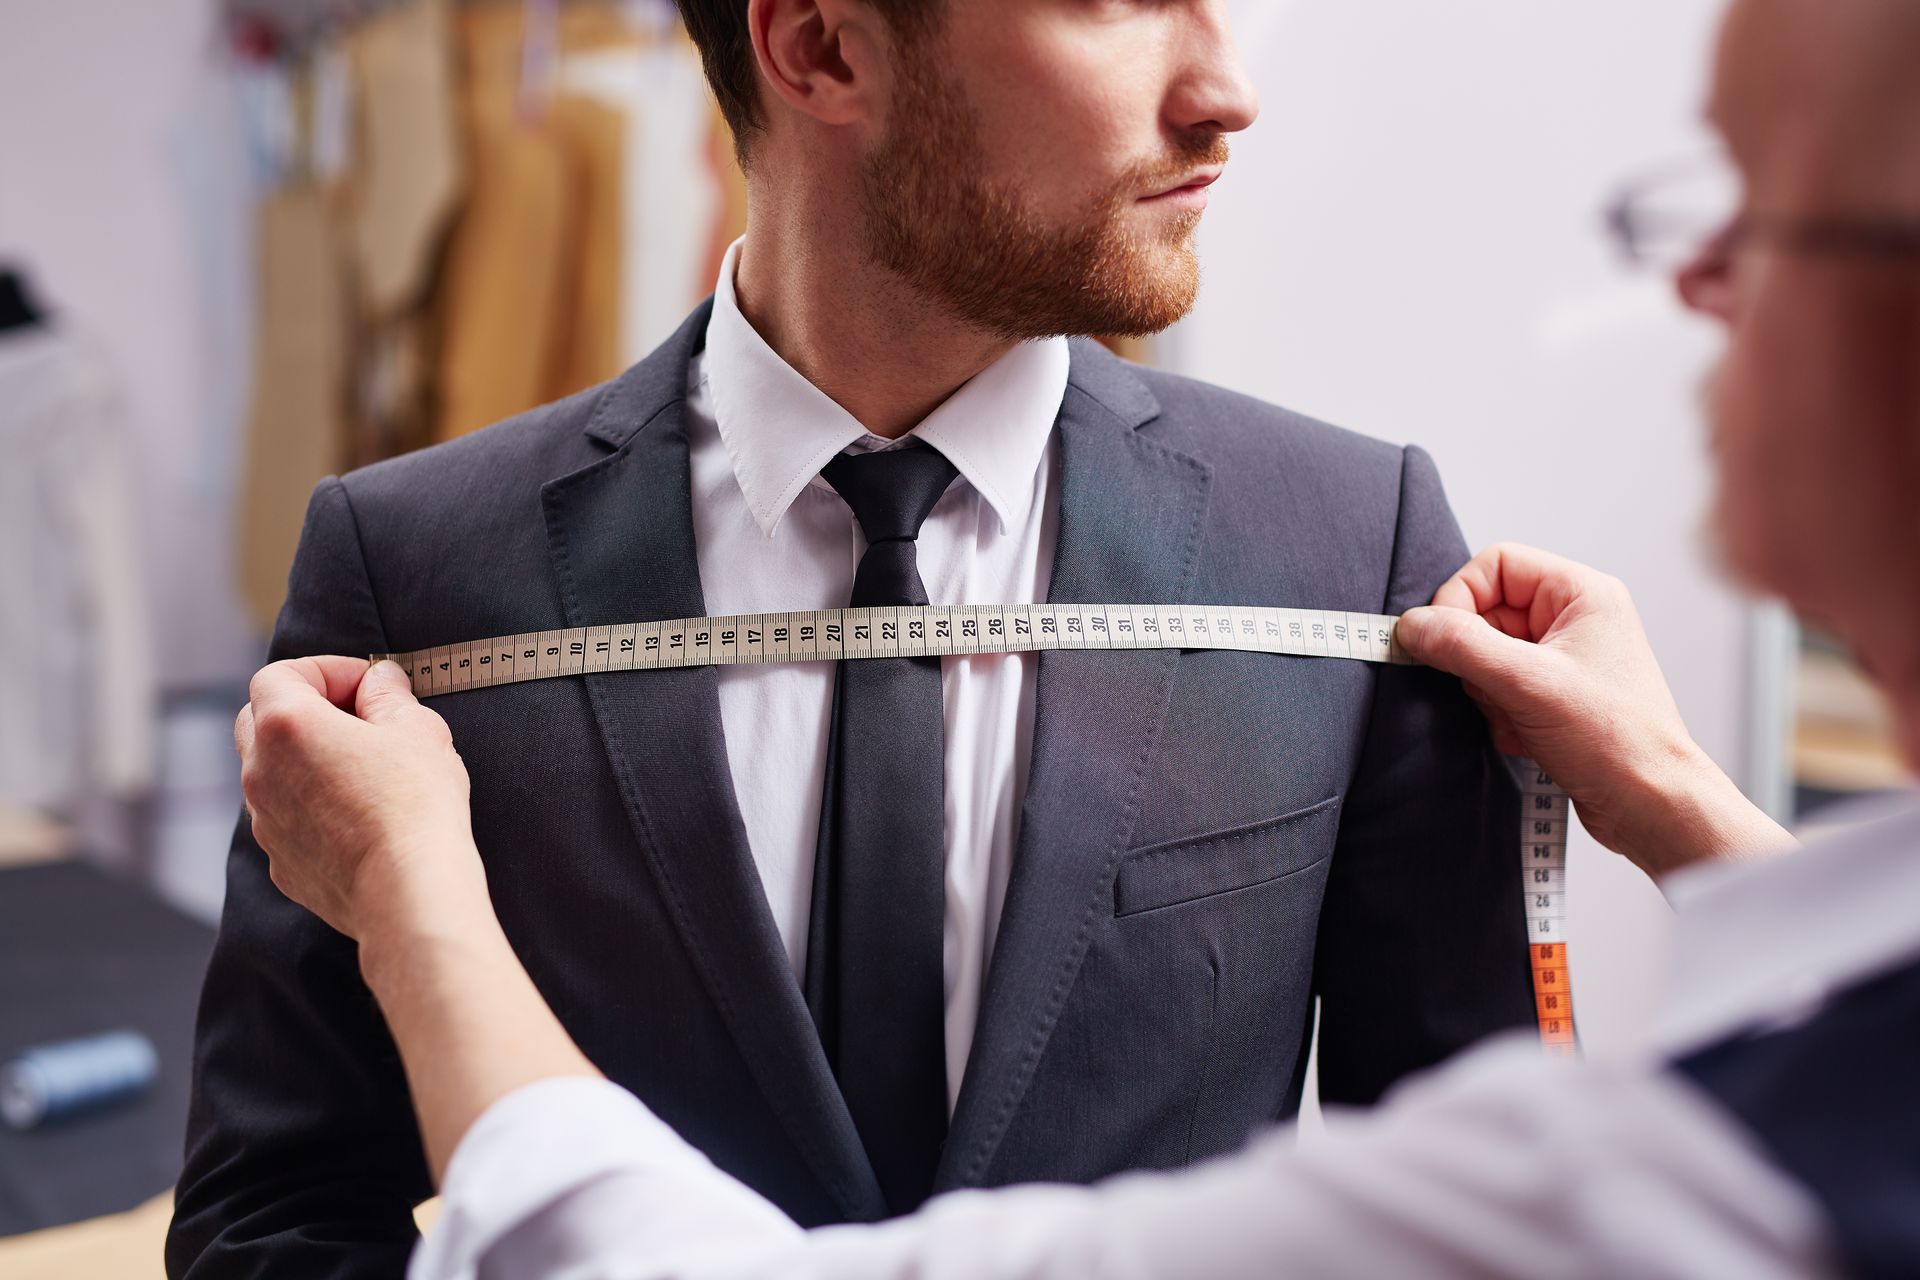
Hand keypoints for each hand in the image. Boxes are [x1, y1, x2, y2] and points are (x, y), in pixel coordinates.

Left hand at [235, 658, 487, 941]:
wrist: (408, 890)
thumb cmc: (414, 804)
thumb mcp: (417, 727)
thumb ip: (389, 694)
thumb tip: (379, 681)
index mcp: (286, 726)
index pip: (281, 674)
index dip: (325, 670)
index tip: (366, 684)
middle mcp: (260, 771)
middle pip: (258, 719)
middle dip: (304, 709)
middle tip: (357, 718)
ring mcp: (265, 821)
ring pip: (269, 773)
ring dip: (306, 760)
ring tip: (363, 770)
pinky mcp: (281, 862)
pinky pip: (286, 819)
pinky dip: (312, 807)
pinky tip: (359, 817)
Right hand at [1395, 544, 1791, 879]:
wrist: (1652, 806)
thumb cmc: (1617, 740)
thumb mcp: (1528, 684)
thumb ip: (1463, 645)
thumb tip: (1411, 624)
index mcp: (1580, 593)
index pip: (1495, 564)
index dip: (1460, 598)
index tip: (1444, 640)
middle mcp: (1573, 618)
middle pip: (1485, 612)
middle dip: (1475, 658)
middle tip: (1495, 690)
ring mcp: (1563, 658)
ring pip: (1485, 655)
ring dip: (1487, 693)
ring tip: (1519, 719)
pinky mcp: (1553, 695)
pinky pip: (1497, 687)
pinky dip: (1500, 715)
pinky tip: (1527, 737)